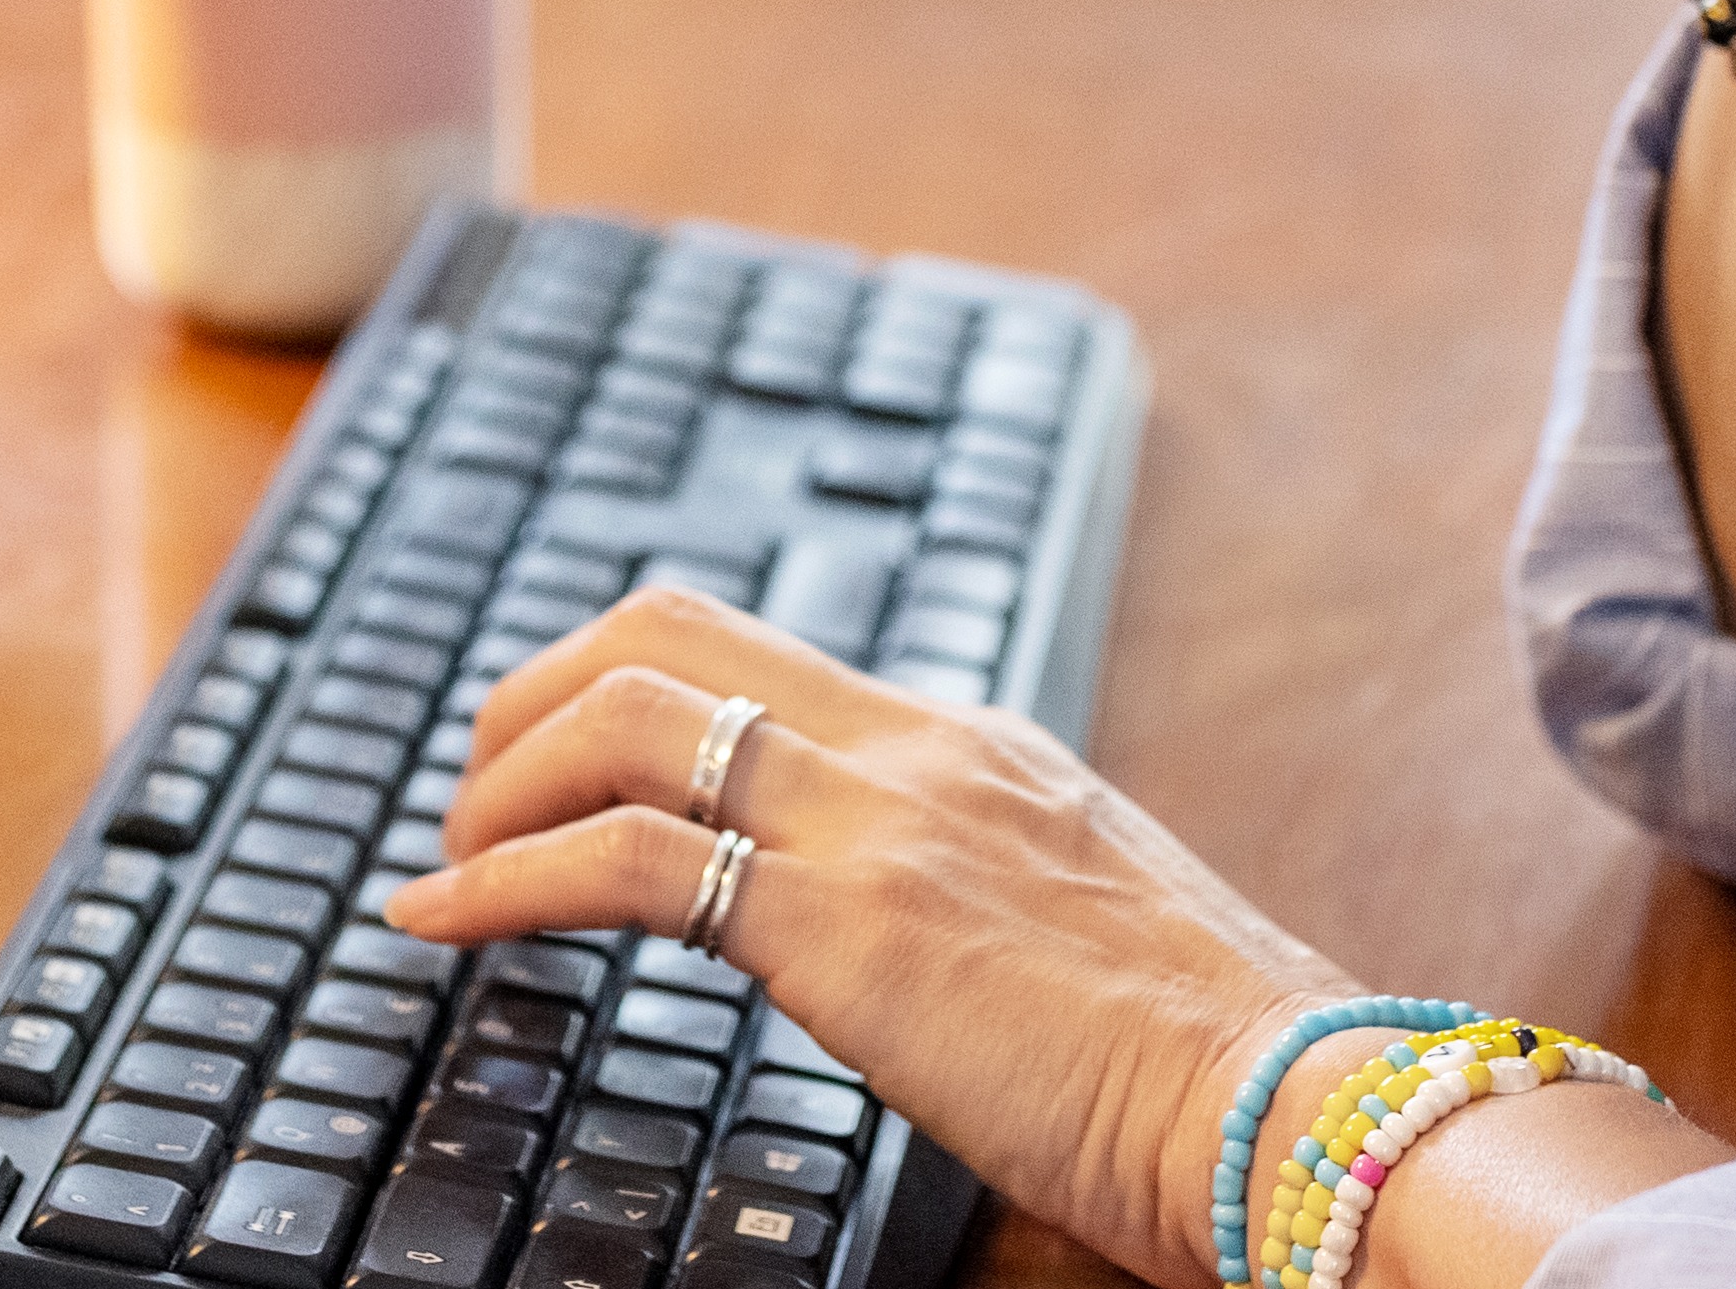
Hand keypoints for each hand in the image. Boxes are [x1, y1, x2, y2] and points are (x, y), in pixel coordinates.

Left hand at [393, 591, 1355, 1286]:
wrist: (1294, 1105)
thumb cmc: (1207, 1066)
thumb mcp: (1074, 935)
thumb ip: (974, 904)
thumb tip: (906, 955)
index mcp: (973, 747)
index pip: (751, 653)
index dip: (614, 693)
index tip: (547, 771)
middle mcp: (916, 750)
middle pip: (659, 630)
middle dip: (525, 700)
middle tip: (471, 806)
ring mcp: (881, 823)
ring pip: (620, 711)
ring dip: (495, 784)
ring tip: (447, 869)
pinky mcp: (849, 922)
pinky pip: (623, 858)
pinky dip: (499, 881)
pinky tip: (440, 925)